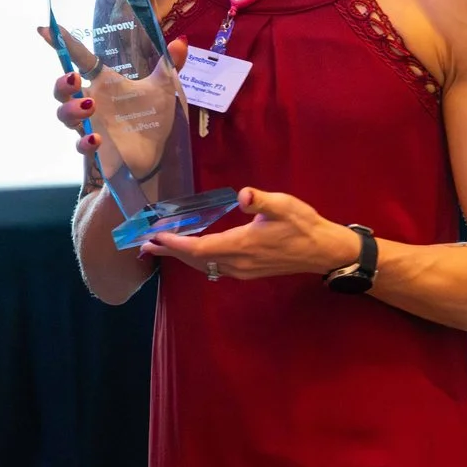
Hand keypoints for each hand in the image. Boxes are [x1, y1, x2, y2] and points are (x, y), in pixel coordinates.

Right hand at [39, 29, 186, 166]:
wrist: (158, 152)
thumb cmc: (154, 117)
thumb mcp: (165, 88)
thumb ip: (170, 64)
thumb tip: (180, 42)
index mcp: (105, 83)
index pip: (80, 59)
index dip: (61, 44)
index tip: (46, 29)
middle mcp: (92, 102)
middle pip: (61, 90)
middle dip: (60, 83)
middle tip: (73, 79)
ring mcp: (91, 125)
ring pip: (63, 115)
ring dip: (70, 110)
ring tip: (88, 107)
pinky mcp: (96, 148)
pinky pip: (80, 145)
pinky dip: (85, 143)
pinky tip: (97, 140)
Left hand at [142, 187, 359, 279]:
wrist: (322, 250)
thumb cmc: (302, 225)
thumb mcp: (283, 206)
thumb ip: (261, 200)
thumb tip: (243, 195)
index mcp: (240, 245)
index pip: (198, 248)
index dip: (175, 243)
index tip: (154, 236)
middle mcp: (236, 263)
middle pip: (195, 260)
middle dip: (169, 252)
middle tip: (144, 246)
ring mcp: (241, 270)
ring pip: (203, 266)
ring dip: (180, 257)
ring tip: (159, 250)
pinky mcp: (247, 271)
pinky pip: (213, 268)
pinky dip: (196, 259)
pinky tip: (191, 253)